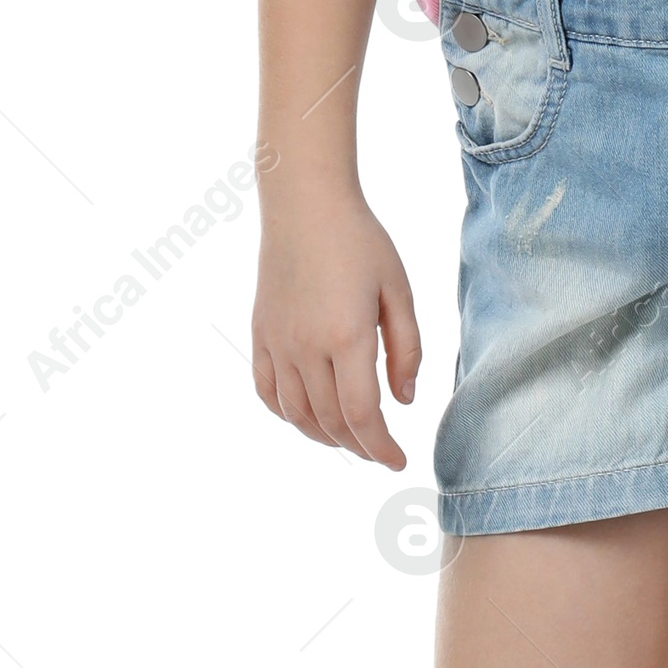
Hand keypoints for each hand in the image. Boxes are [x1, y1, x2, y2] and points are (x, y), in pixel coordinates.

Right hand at [252, 190, 420, 467]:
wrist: (304, 206)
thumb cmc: (360, 241)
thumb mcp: (398, 291)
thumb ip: (406, 349)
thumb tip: (404, 400)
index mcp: (347, 337)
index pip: (362, 415)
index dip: (381, 448)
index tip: (399, 461)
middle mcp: (306, 347)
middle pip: (330, 422)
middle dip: (360, 447)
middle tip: (382, 453)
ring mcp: (278, 343)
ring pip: (297, 415)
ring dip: (325, 437)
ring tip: (350, 440)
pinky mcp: (261, 335)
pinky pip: (267, 391)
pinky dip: (288, 415)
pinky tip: (308, 418)